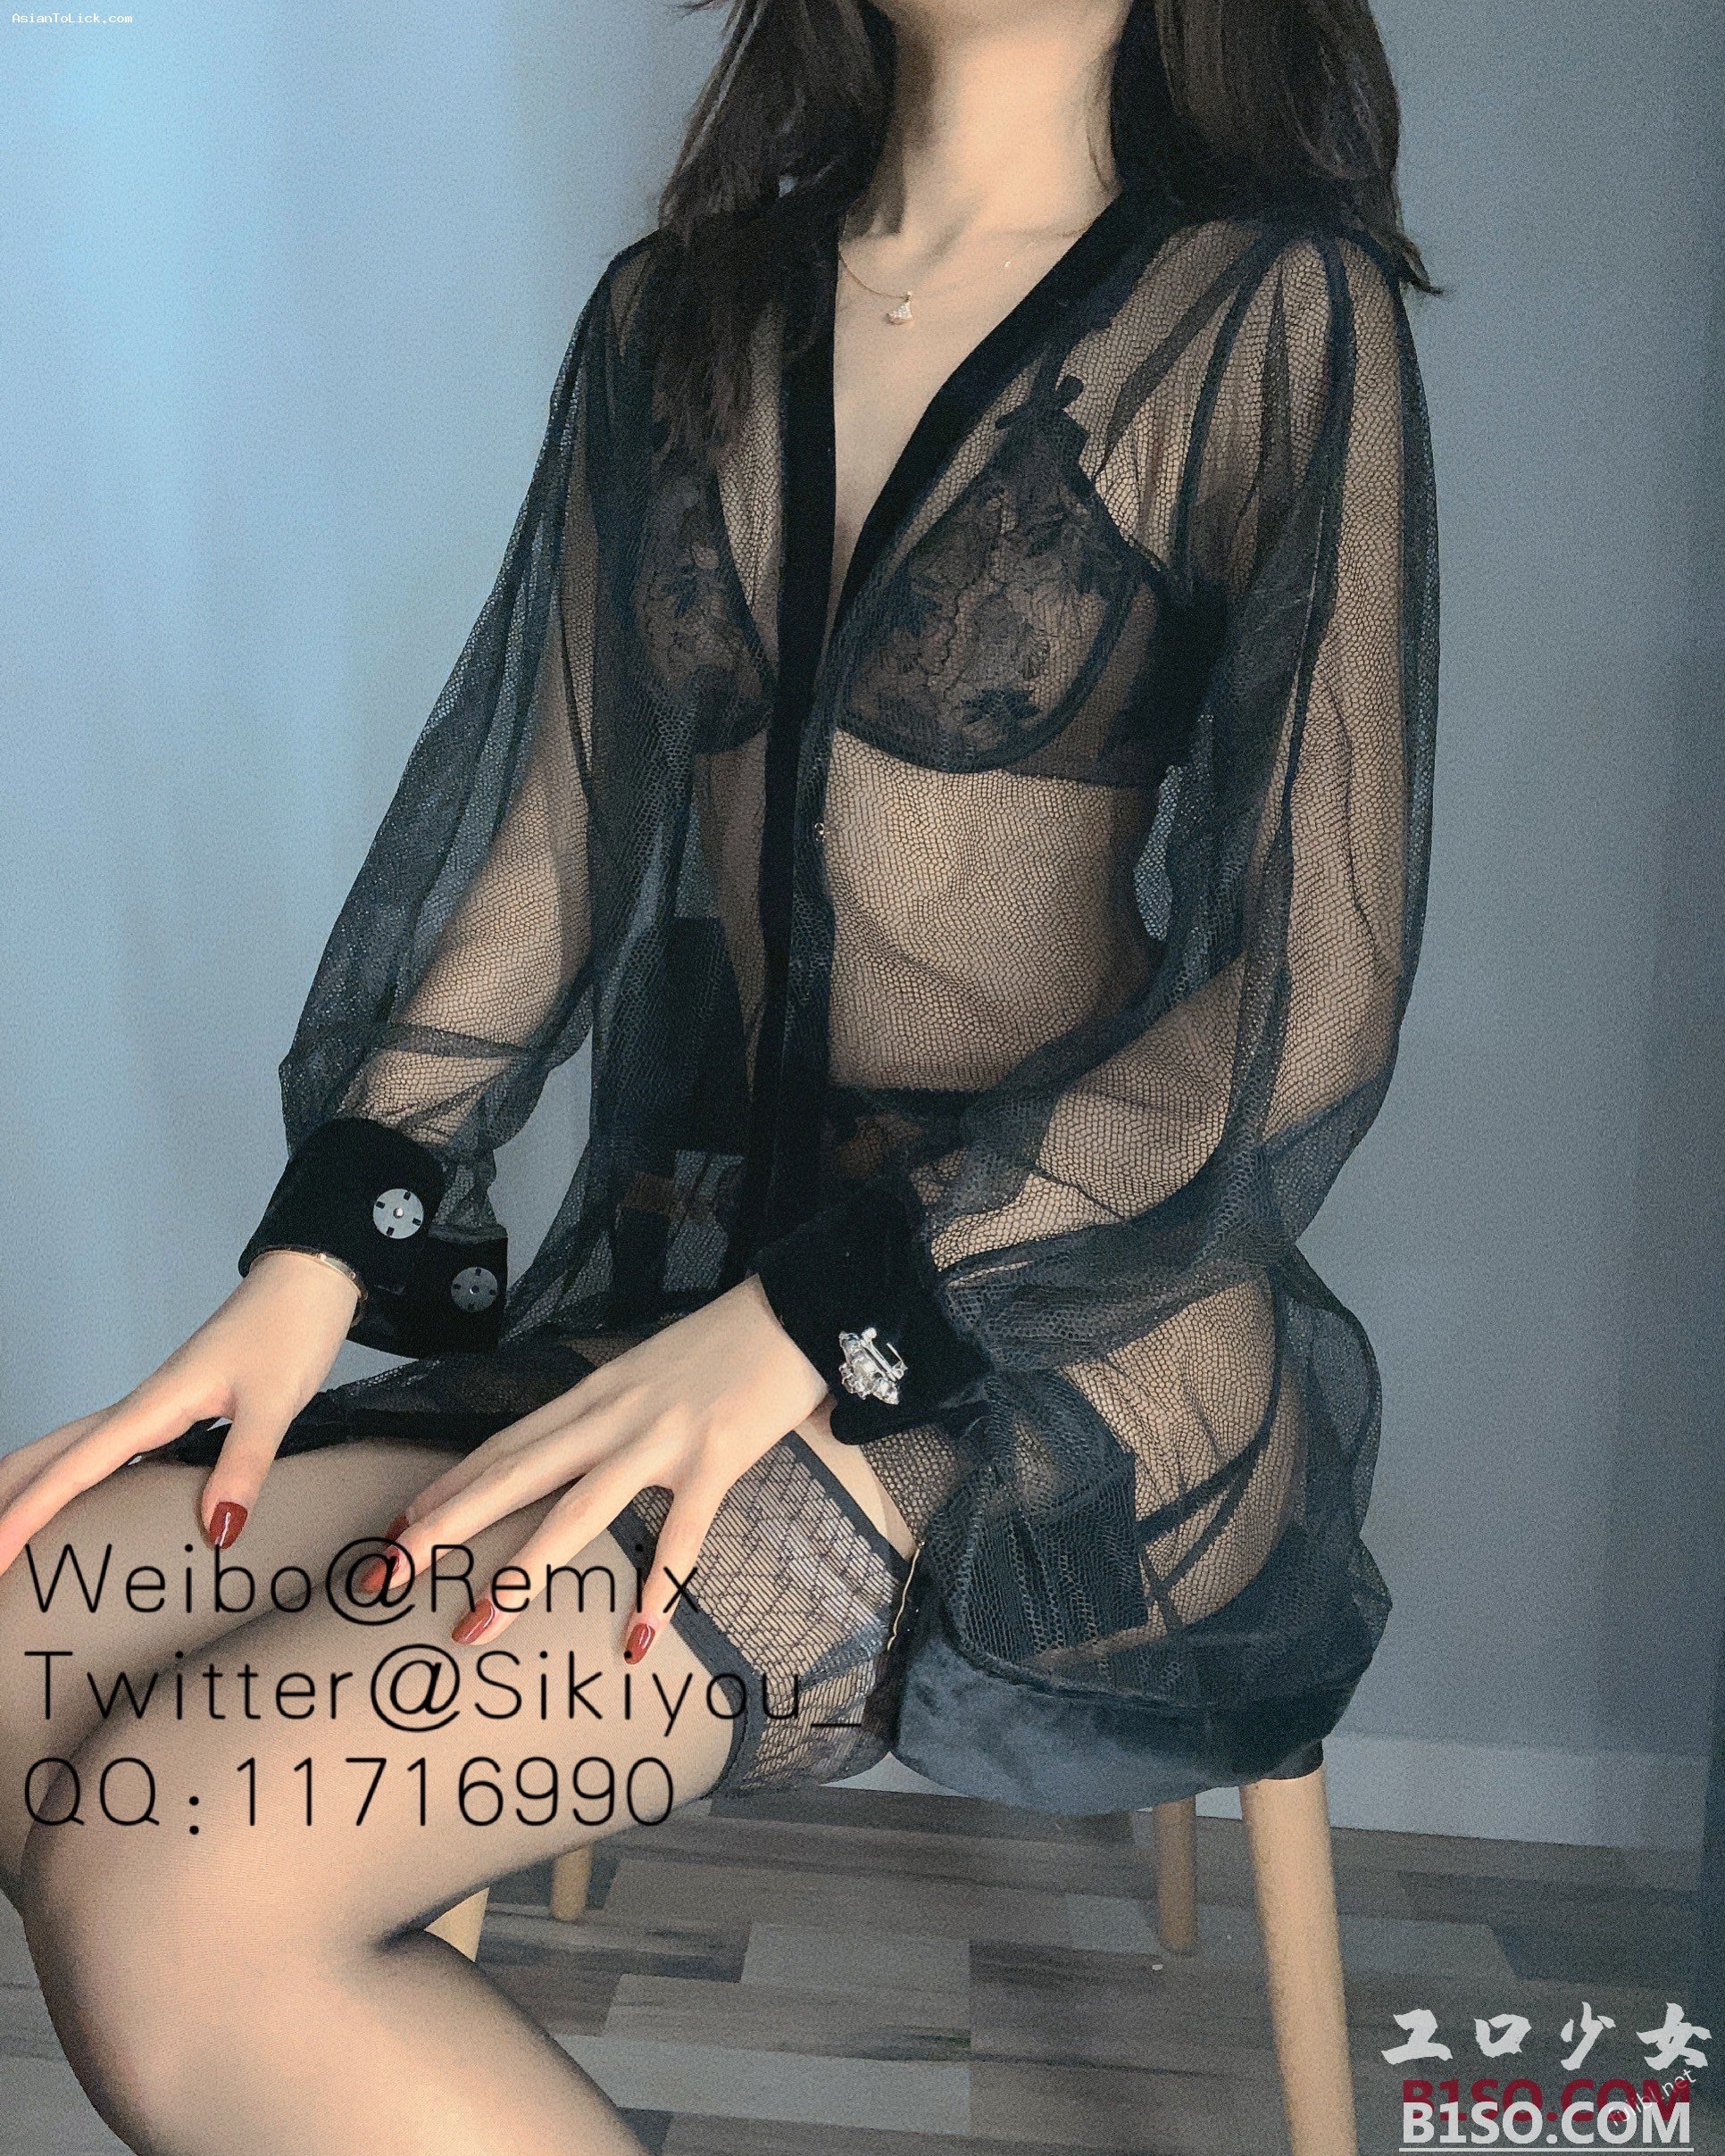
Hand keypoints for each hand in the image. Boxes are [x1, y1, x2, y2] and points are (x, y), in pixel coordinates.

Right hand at [0, 1251, 361, 1578]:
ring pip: (69, 1451)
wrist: (307, 1282)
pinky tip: (86, 1504)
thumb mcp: (275, 1401)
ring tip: (10, 1536)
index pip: (70, 1471)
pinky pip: (106, 1451)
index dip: (24, 1516)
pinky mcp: (172, 1409)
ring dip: (33, 1489)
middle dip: (6, 1501)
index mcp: (150, 1406)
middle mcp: (139, 1407)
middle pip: (47, 1457)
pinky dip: (76, 1479)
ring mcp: (151, 1407)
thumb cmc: (290, 1330)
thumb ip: (244, 1465)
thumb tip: (217, 1530)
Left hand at [365, 1275, 829, 1662]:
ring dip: (521, 1573)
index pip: (506, 1445)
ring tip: (475, 1625)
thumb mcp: (653, 1371)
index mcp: (594, 1394)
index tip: (399, 1526)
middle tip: (385, 1573)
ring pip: (575, 1511)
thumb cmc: (728, 1343)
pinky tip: (638, 1638)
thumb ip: (618, 1411)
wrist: (796, 1309)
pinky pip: (680, 1535)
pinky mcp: (714, 1459)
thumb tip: (591, 1453)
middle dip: (446, 1527)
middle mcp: (612, 1416)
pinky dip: (657, 1588)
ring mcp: (661, 1440)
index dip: (450, 1486)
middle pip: (514, 1476)